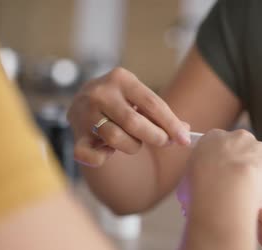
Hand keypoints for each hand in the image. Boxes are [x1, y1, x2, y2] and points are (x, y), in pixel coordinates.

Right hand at [68, 67, 190, 166]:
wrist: (83, 100)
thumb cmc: (122, 102)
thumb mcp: (141, 99)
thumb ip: (162, 115)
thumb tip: (186, 132)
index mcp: (121, 79)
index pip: (152, 104)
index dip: (171, 124)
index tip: (185, 140)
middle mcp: (100, 93)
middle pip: (134, 122)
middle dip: (155, 137)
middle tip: (163, 141)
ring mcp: (84, 113)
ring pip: (115, 138)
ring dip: (132, 146)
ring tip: (133, 141)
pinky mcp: (75, 134)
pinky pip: (88, 154)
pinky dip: (102, 158)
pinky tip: (108, 152)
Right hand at [181, 129, 261, 217]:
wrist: (225, 189)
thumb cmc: (201, 188)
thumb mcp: (186, 183)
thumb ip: (194, 183)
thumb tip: (194, 194)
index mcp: (214, 138)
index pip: (220, 149)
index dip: (222, 167)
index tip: (221, 182)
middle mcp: (240, 139)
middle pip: (245, 155)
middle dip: (244, 173)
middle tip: (237, 194)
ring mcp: (261, 151)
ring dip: (261, 185)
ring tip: (252, 203)